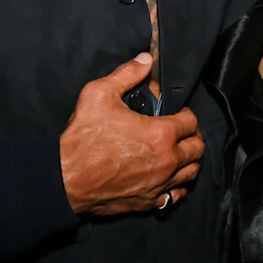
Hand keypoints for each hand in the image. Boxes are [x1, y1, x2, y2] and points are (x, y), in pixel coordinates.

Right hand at [59, 53, 204, 216]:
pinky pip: (175, 195)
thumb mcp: (99, 94)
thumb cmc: (82, 138)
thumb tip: (146, 60)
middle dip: (193, 137)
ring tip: (178, 152)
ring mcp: (159, 185)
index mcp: (161, 134)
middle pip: (197, 149)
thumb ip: (126, 74)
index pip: (191, 122)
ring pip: (191, 173)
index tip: (178, 113)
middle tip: (181, 131)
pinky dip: (177, 185)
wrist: (64, 179)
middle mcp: (167, 161)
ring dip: (189, 161)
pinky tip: (169, 177)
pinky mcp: (148, 202)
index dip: (186, 114)